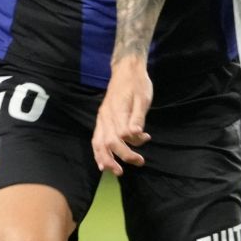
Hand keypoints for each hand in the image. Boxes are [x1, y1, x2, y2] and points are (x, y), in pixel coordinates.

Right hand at [91, 58, 152, 173]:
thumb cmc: (138, 84)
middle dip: (120, 157)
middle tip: (137, 163)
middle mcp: (106, 116)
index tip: (145, 147)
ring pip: (98, 142)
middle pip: (108, 142)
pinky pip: (96, 138)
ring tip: (115, 171)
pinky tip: (102, 162)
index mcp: (117, 111)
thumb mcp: (143, 98)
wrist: (126, 70)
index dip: (132, 146)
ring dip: (105, 158)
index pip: (121, 136)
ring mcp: (102, 118)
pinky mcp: (102, 119)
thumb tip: (135, 133)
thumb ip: (138, 117)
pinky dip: (98, 152)